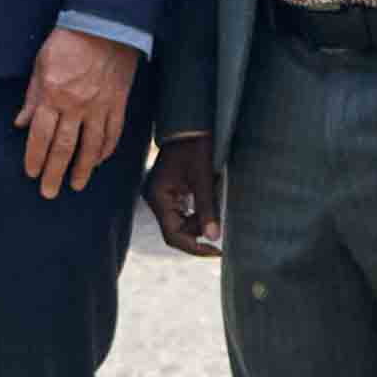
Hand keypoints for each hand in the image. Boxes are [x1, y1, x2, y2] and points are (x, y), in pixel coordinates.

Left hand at [17, 28, 140, 199]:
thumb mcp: (41, 65)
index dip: (35, 158)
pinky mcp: (118, 103)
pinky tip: (99, 161)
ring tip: (76, 185)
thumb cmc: (68, 41)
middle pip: (63, 148)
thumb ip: (32, 97)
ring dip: (82, 169)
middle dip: (54, 173)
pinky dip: (106, 150)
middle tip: (49, 193)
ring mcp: (100, 107)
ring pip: (91, 147)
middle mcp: (76, 106)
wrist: (105, 24)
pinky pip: (113, 133)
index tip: (32, 174)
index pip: (40, 136)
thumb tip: (20, 124)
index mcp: (53, 95)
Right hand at [143, 130, 221, 256]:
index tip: (217, 251)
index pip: (173, 235)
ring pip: (180, 222)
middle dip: (199, 232)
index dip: (195, 248)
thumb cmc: (196, 147)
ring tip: (216, 203)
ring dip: (200, 220)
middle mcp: (155, 199)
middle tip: (220, 224)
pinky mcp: (168, 191)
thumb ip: (207, 208)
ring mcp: (161, 195)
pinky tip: (210, 202)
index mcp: (159, 197)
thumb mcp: (204, 178)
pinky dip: (197, 212)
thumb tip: (213, 237)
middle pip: (176, 231)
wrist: (190, 125)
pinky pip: (182, 211)